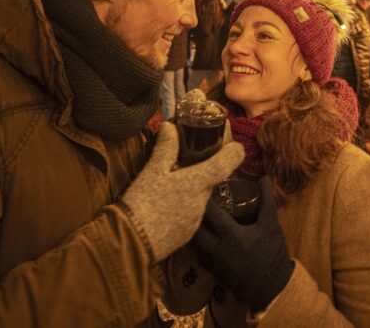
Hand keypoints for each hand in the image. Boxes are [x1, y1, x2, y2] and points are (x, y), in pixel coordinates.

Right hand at [121, 123, 242, 260]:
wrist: (133, 242)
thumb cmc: (143, 201)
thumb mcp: (152, 171)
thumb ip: (165, 148)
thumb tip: (170, 126)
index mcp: (197, 182)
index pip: (225, 165)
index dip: (233, 153)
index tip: (236, 147)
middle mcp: (202, 202)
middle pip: (208, 181)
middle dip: (200, 172)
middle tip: (184, 164)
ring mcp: (196, 220)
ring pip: (198, 198)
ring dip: (189, 191)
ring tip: (169, 187)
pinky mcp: (187, 235)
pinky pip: (190, 215)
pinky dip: (182, 207)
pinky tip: (165, 207)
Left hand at [191, 177, 293, 310]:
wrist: (271, 288)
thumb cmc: (272, 254)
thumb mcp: (271, 225)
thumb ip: (266, 200)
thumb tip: (264, 177)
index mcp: (230, 235)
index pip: (208, 211)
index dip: (202, 196)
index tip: (200, 183)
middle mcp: (216, 248)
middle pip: (193, 226)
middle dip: (191, 210)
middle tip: (192, 196)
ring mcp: (211, 261)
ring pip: (191, 240)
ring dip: (190, 225)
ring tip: (192, 211)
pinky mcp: (210, 269)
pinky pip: (195, 251)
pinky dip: (195, 240)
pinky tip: (198, 231)